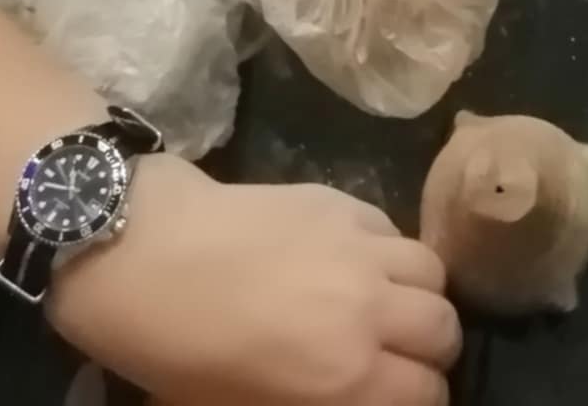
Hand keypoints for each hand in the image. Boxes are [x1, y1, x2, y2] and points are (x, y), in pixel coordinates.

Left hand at [52, 161, 460, 405]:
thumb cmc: (178, 351)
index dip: (420, 401)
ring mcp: (359, 247)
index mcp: (344, 376)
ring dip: (420, 296)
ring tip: (391, 305)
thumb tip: (350, 393)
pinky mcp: (340, 202)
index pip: (427, 394)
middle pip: (443, 329)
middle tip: (399, 358)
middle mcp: (368, 309)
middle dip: (430, 352)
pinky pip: (393, 230)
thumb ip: (316, 403)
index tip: (399, 400)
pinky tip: (357, 262)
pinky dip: (389, 252)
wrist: (144, 253)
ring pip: (433, 272)